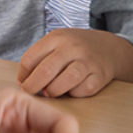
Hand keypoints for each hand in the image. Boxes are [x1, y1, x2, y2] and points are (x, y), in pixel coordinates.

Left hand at [18, 28, 132, 97]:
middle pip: (45, 71)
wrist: (109, 48)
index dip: (24, 75)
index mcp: (57, 38)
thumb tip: (23, 81)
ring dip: (52, 91)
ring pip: (62, 83)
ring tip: (51, 91)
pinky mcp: (99, 77)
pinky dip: (73, 94)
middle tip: (32, 91)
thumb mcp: (57, 43)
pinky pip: (80, 92)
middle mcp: (72, 48)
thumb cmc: (76, 48)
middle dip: (33, 87)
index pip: (30, 59)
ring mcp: (87, 62)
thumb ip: (39, 58)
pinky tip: (71, 89)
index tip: (24, 82)